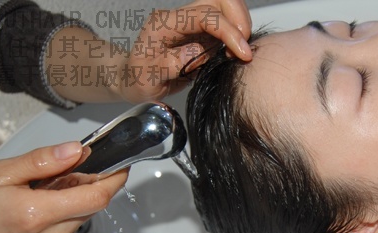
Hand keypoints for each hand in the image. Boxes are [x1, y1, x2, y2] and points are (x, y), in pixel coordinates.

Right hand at [0, 142, 127, 232]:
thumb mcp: (1, 173)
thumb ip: (43, 161)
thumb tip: (77, 151)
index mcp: (36, 215)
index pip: (95, 197)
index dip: (114, 178)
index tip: (120, 165)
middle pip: (93, 205)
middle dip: (89, 183)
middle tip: (67, 170)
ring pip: (85, 215)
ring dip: (77, 197)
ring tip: (47, 189)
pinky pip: (74, 227)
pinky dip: (68, 211)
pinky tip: (45, 205)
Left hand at [118, 0, 252, 102]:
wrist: (134, 79)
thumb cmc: (138, 78)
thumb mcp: (148, 77)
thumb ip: (171, 63)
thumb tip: (198, 52)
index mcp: (166, 24)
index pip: (203, 16)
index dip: (227, 30)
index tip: (241, 52)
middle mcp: (181, 18)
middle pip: (218, 1)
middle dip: (239, 19)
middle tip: (244, 48)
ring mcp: (192, 24)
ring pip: (225, 10)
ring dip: (239, 27)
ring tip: (239, 53)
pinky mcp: (201, 33)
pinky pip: (224, 25)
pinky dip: (235, 36)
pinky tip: (234, 53)